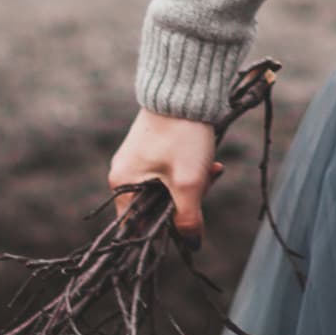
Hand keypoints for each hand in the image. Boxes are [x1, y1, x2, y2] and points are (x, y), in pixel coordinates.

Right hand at [106, 108, 223, 238]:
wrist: (186, 89)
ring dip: (193, 185)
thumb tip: (191, 245)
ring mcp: (137, 159)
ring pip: (167, 189)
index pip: (136, 226)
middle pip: (155, 208)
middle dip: (185, 203)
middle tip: (206, 186)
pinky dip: (191, 171)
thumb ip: (188, 219)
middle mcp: (124, 172)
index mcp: (122, 185)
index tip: (186, 227)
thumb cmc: (182, 136)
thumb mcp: (189, 183)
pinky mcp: (153, 147)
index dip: (162, 232)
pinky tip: (210, 162)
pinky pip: (171, 171)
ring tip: (213, 169)